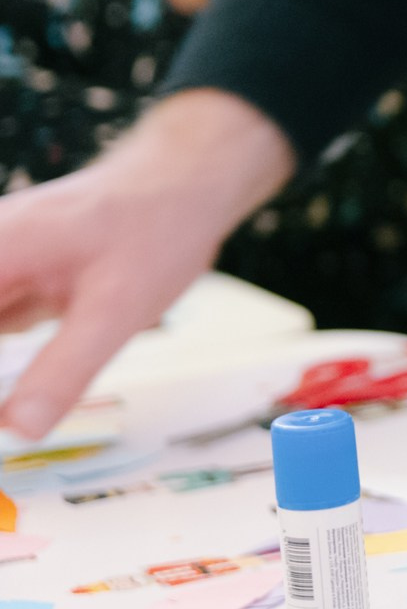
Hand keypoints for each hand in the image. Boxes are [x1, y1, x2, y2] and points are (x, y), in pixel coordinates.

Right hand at [0, 92, 292, 437]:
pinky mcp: (15, 271)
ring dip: (6, 371)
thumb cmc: (157, 231)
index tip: (5, 416)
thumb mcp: (117, 312)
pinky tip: (22, 387)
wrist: (187, 180)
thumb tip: (18, 429)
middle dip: (4, 373)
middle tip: (16, 415)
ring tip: (37, 386)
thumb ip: (63, 370)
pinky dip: (11, 353)